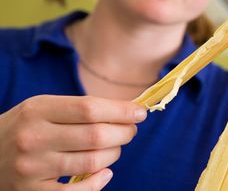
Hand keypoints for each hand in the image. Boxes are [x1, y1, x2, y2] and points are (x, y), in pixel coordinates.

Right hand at [0, 95, 146, 189]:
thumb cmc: (25, 127)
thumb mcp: (43, 108)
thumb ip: (80, 109)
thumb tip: (128, 112)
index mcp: (38, 110)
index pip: (91, 109)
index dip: (122, 111)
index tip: (140, 113)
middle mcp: (33, 138)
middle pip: (96, 136)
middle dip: (124, 133)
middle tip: (130, 131)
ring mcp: (31, 168)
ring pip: (92, 163)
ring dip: (114, 155)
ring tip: (114, 148)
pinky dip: (98, 182)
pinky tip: (104, 172)